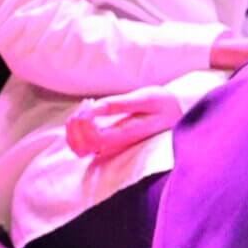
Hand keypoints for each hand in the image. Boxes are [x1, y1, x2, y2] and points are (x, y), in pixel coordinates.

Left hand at [67, 91, 184, 157]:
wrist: (174, 115)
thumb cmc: (161, 105)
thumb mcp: (145, 98)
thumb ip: (119, 104)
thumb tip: (93, 107)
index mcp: (127, 136)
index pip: (94, 140)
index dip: (83, 123)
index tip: (89, 104)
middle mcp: (117, 147)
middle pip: (81, 146)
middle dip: (75, 123)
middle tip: (86, 104)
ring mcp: (111, 149)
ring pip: (78, 148)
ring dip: (73, 128)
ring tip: (85, 108)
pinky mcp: (107, 146)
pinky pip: (82, 146)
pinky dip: (76, 131)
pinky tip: (85, 115)